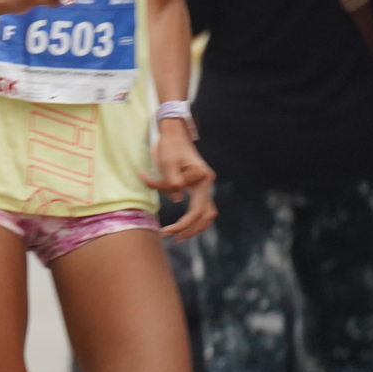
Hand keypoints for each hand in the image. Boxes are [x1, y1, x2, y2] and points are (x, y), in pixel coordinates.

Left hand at [143, 122, 216, 239]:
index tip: (165, 231)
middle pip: (205, 215)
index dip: (182, 224)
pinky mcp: (198, 185)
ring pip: (207, 213)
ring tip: (179, 236)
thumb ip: (171, 181)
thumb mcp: (167, 162)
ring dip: (196, 227)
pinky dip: (193, 218)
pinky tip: (182, 225)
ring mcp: (204, 184)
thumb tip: (177, 198)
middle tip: (172, 238)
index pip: (196, 210)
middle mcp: (207, 183)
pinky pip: (200, 206)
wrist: (174, 133)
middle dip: (190, 229)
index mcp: (202, 178)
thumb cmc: (169, 147)